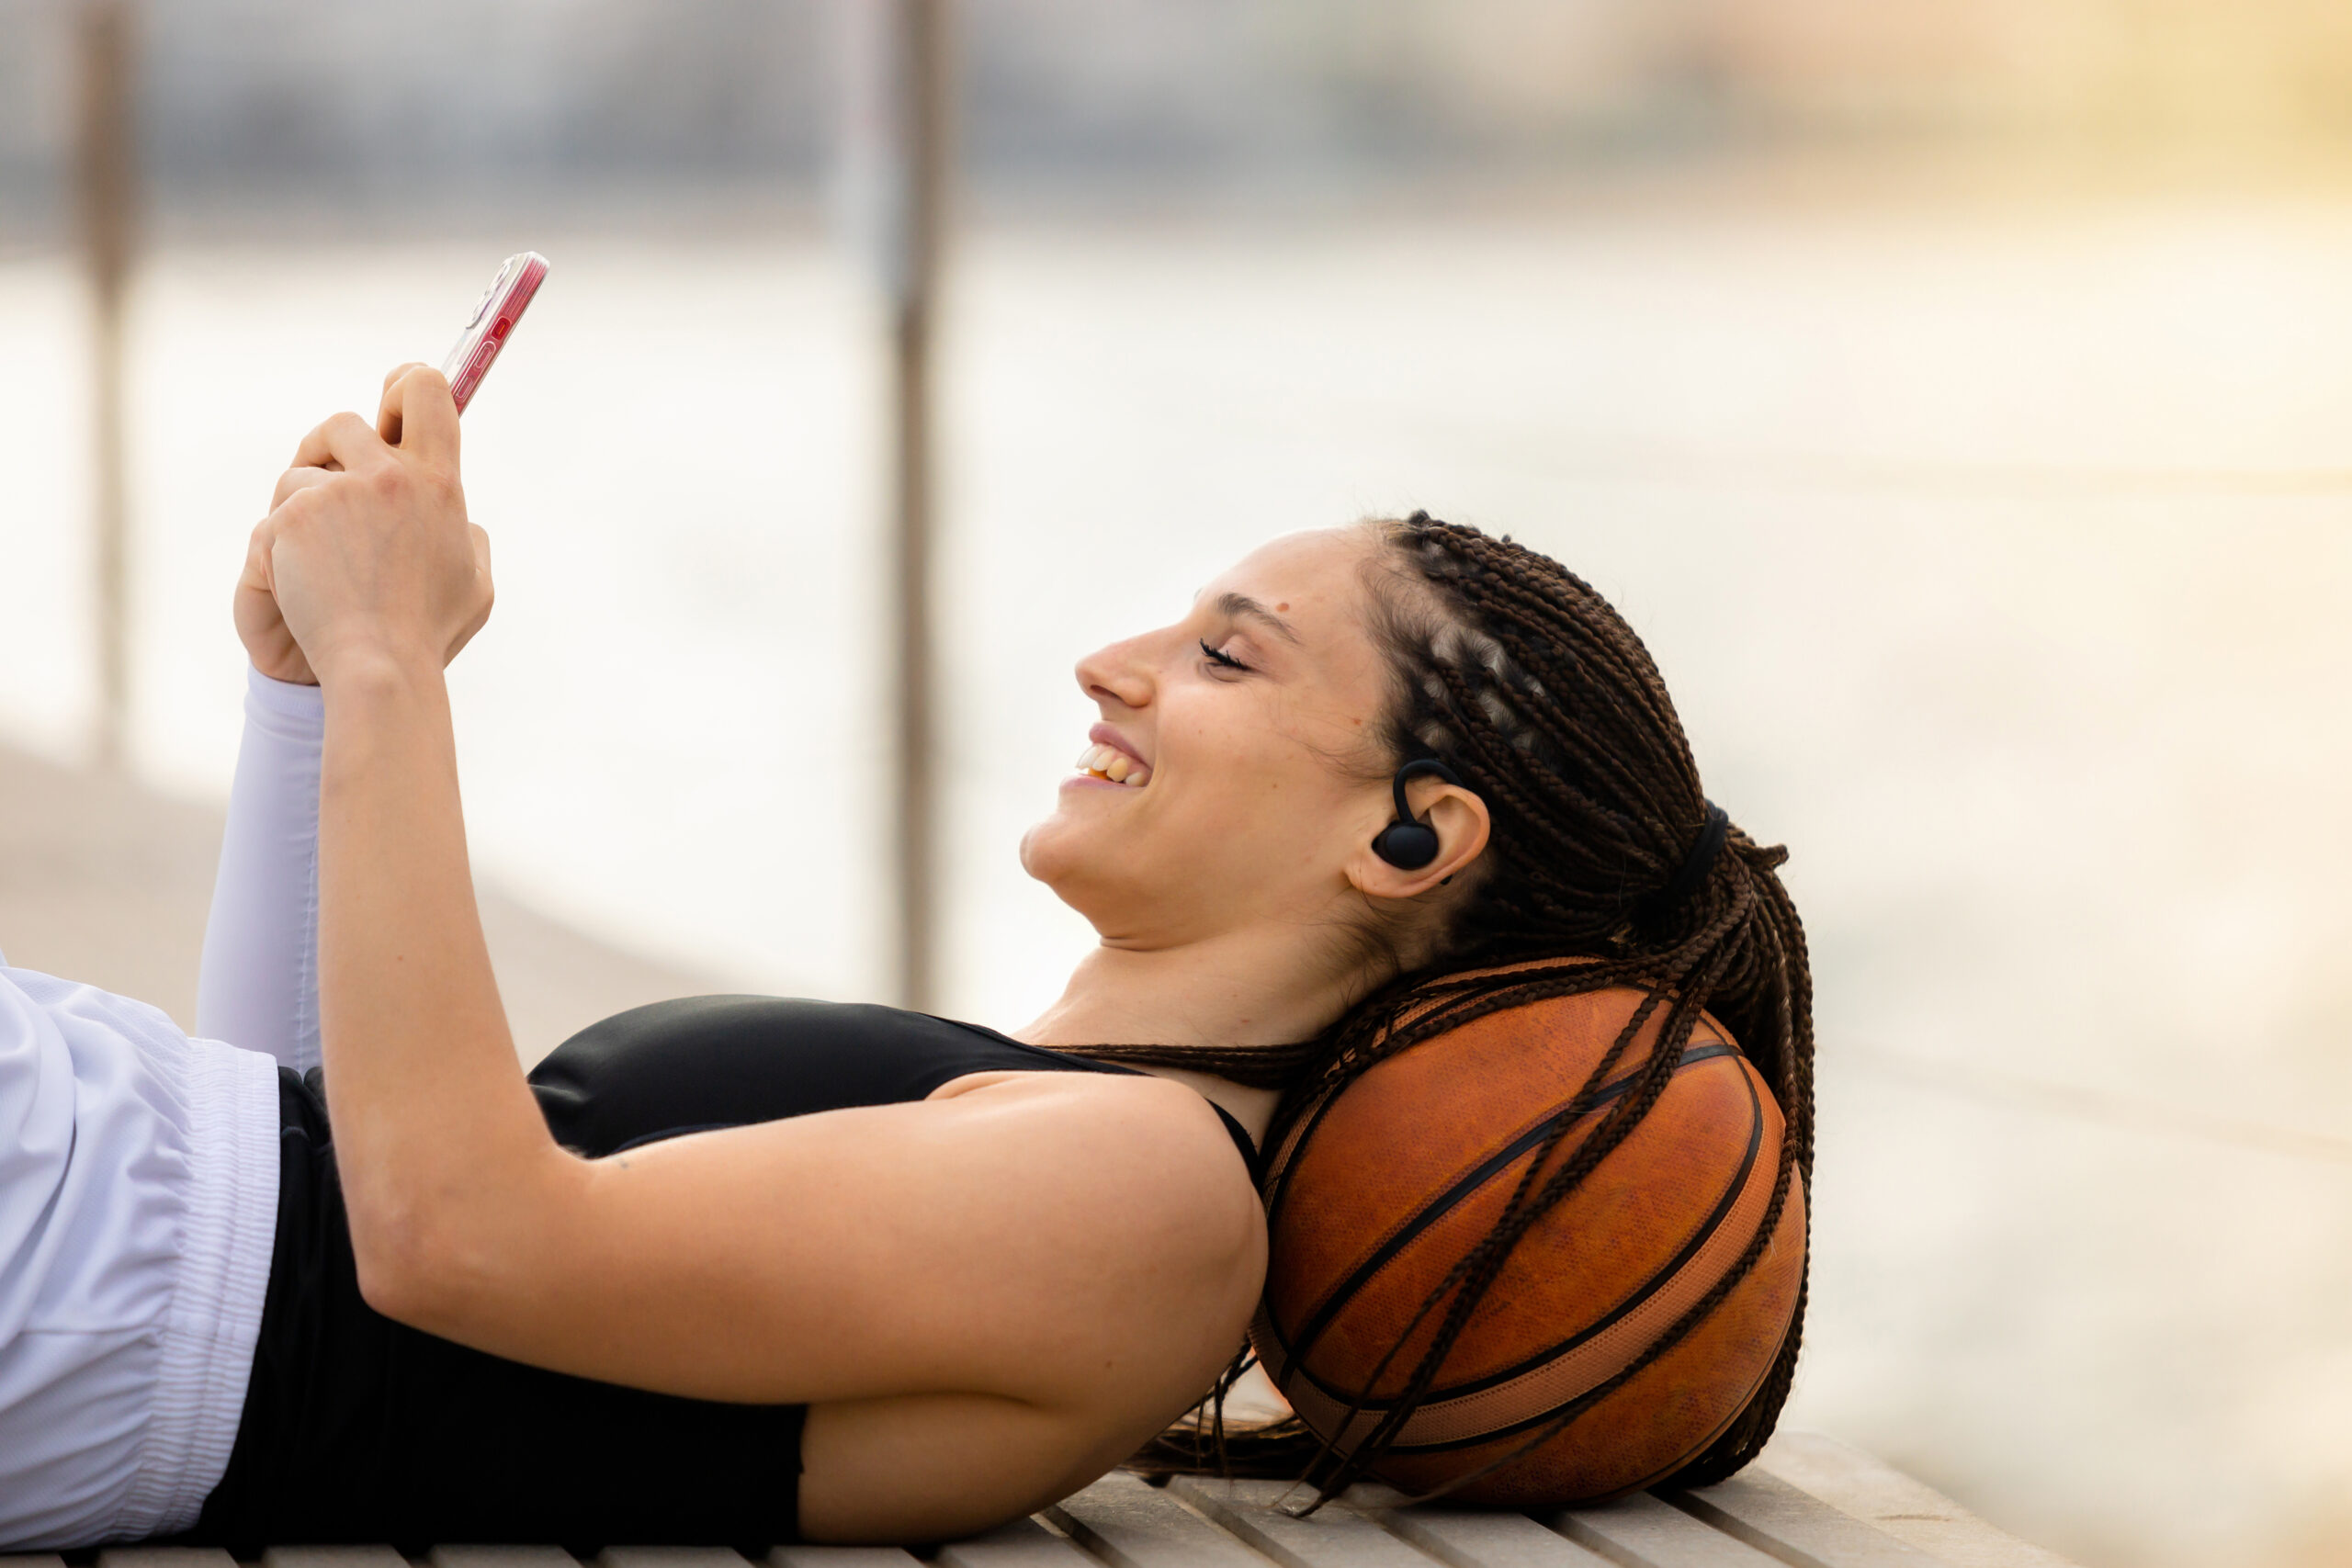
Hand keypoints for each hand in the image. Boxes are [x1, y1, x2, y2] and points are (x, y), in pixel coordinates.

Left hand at [254, 364, 493, 687]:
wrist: (378, 662)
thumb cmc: (429, 631)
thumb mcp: (477, 582)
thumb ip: (468, 537)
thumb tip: (459, 519)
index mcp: (439, 483)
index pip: (427, 392)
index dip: (405, 384)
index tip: (392, 398)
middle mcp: (390, 476)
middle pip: (345, 422)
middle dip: (328, 448)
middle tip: (326, 479)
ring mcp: (337, 494)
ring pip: (301, 474)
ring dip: (302, 509)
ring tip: (319, 562)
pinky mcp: (292, 517)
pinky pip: (276, 515)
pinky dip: (281, 547)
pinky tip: (300, 583)